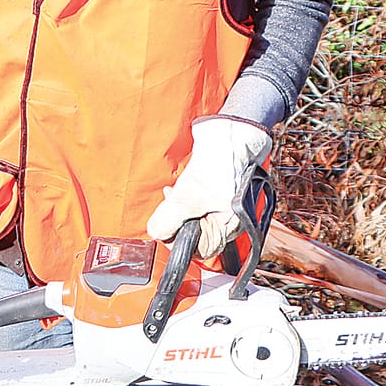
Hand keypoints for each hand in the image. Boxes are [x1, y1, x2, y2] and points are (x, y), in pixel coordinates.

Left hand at [146, 116, 272, 259]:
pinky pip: (193, 203)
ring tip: (176, 193)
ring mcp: (219, 207)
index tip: (165, 227)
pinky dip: (183, 197)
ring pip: (190, 218)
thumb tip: (156, 232)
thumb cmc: (221, 164)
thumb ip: (170, 219)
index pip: (199, 250)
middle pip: (193, 234)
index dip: (178, 241)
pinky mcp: (212, 192)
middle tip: (171, 205)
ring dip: (178, 207)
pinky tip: (179, 187)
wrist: (229, 134)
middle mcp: (225, 221)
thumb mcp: (190, 196)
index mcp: (228, 228)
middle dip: (176, 221)